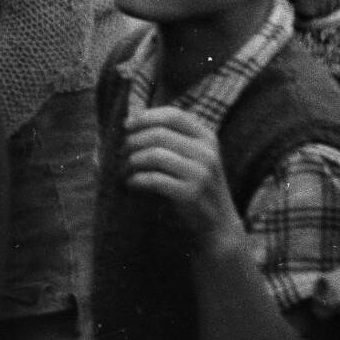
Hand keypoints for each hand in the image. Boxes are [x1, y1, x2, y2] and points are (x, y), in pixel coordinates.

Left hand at [124, 102, 240, 249]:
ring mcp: (201, 173)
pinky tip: (131, 183)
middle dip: (132, 141)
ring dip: (131, 161)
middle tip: (121, 153)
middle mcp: (207, 153)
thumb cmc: (196, 185)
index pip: (173, 115)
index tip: (126, 125)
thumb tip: (130, 118)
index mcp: (207, 138)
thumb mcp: (194, 156)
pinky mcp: (191, 194)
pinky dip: (136, 179)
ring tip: (124, 170)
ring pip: (154, 155)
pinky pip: (153, 179)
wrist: (218, 224)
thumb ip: (171, 137)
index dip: (146, 117)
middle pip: (158, 134)